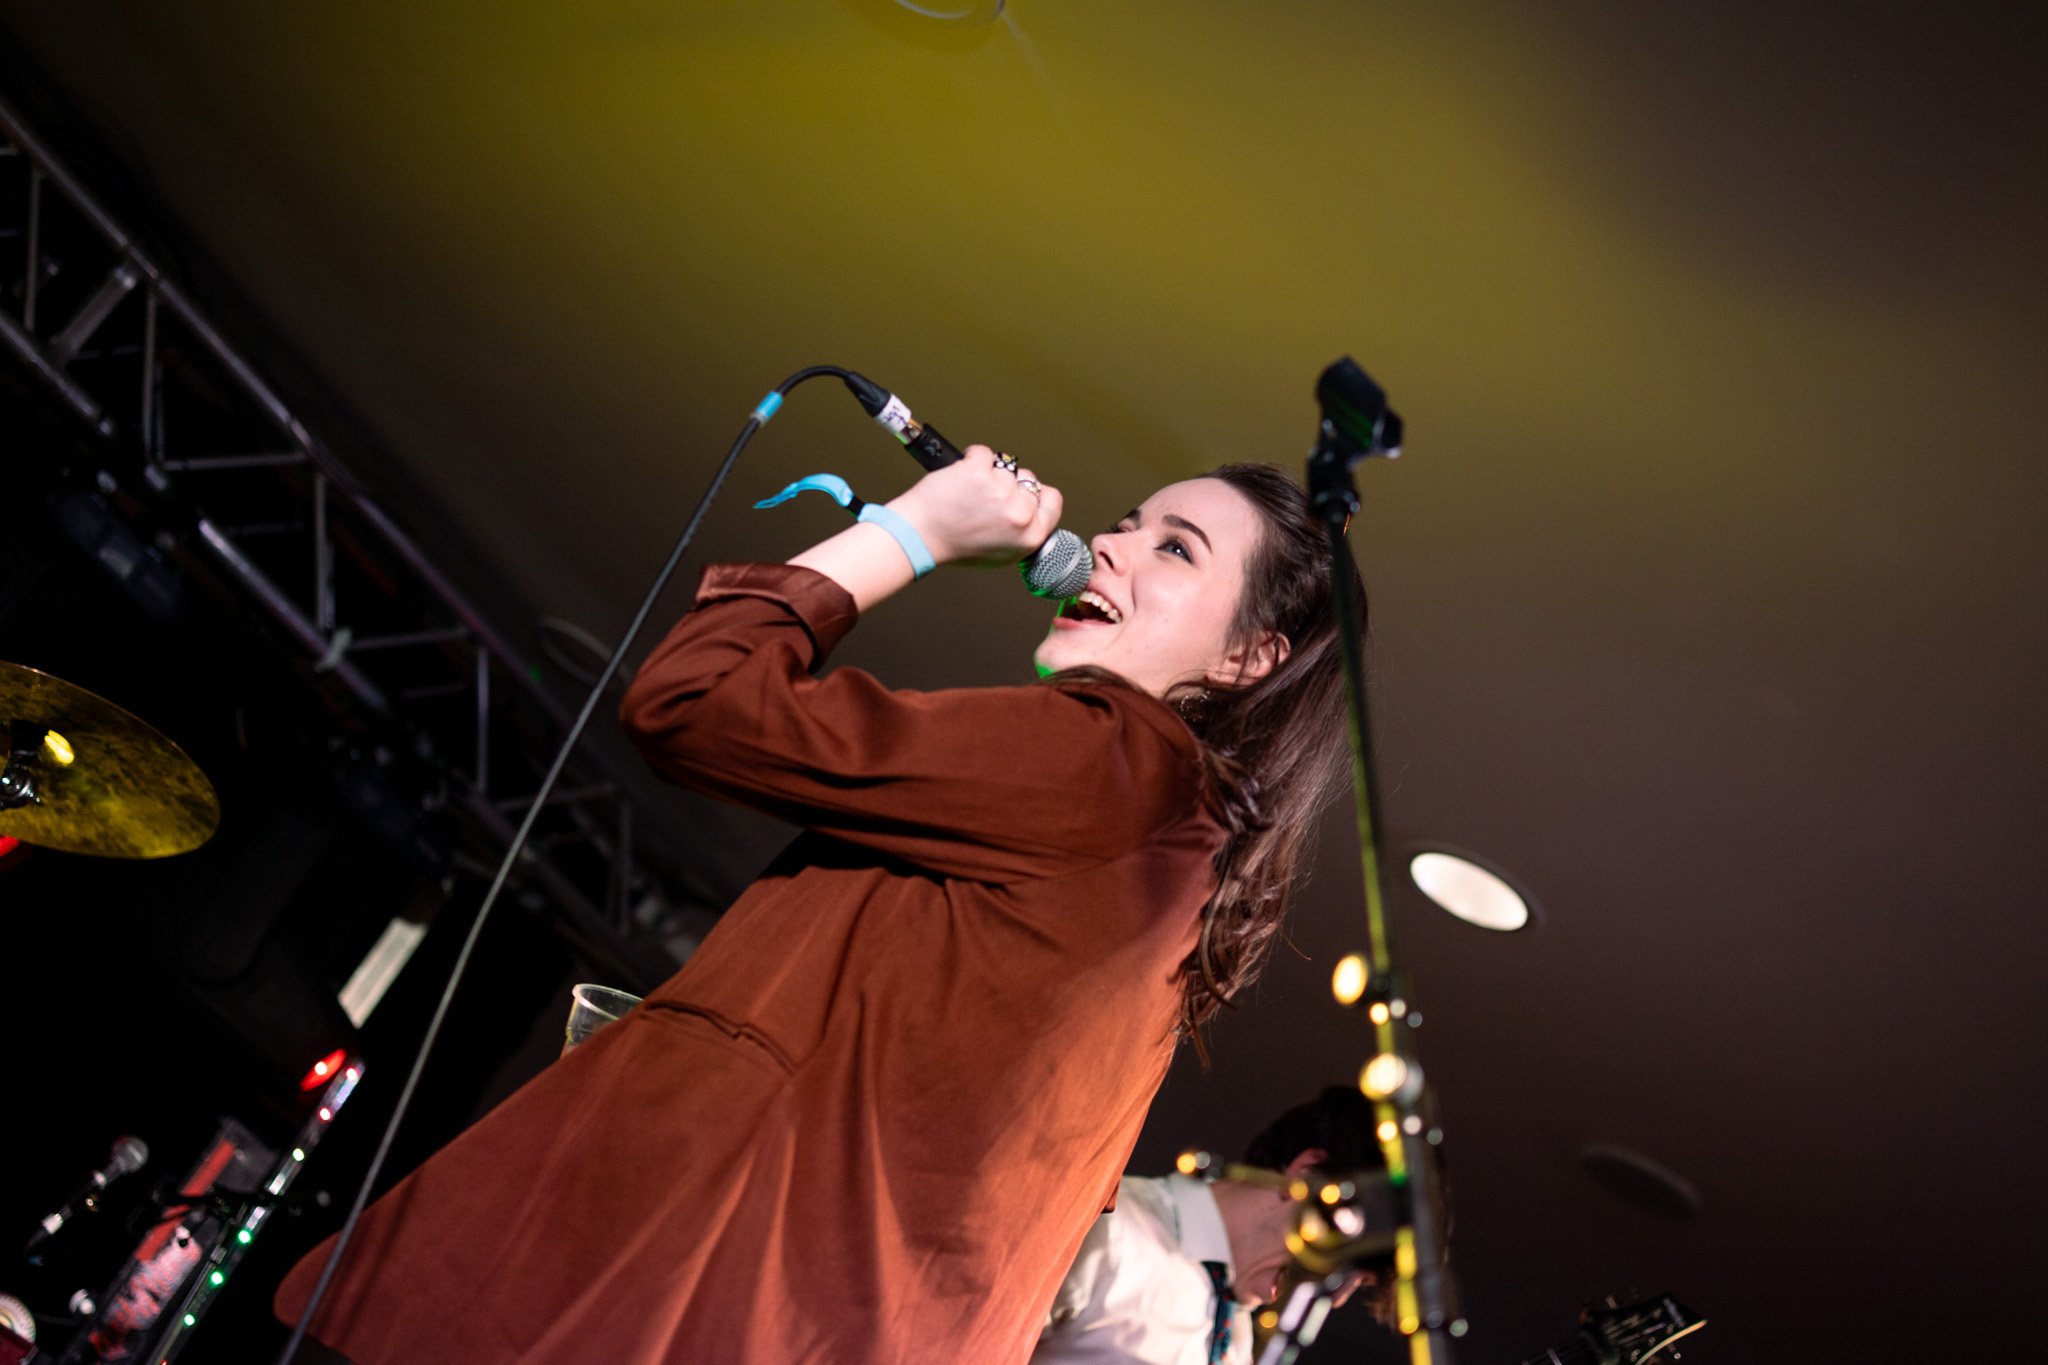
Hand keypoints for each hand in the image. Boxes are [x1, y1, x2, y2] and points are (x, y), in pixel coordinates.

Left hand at [886, 445, 1064, 567]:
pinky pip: (983, 453)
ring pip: (1004, 467)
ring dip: (987, 473)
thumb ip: (1023, 532)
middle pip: (1027, 481)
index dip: (1037, 494)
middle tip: (984, 499)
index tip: (1022, 493)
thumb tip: (1034, 510)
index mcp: (1030, 536)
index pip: (1052, 500)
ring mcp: (1000, 491)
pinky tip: (961, 477)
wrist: (921, 536)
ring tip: (967, 492)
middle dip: (1008, 484)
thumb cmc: (955, 545)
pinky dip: (971, 458)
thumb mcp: (1002, 553)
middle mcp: (1019, 514)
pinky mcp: (979, 472)